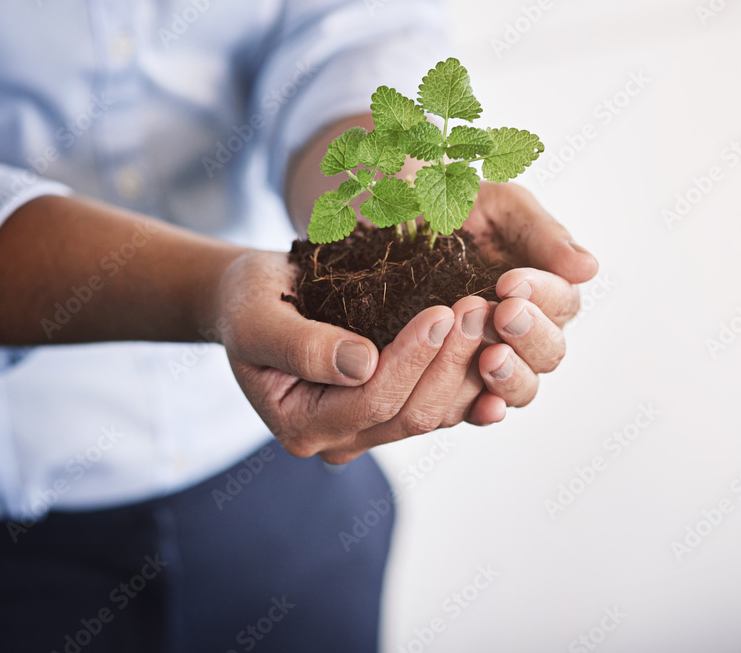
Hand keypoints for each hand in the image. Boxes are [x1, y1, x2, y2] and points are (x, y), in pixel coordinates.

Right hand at [216, 251, 496, 463]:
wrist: (256, 300)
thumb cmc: (248, 303)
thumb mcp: (256, 318)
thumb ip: (300, 347)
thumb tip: (362, 364)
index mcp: (302, 426)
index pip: (371, 401)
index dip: (410, 359)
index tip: (441, 311)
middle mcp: (339, 439)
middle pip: (413, 414)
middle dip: (449, 361)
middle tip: (477, 308)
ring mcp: (370, 429)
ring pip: (437, 413)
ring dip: (467, 366)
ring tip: (488, 314)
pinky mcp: (394, 409)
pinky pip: (444, 404)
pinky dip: (469, 374)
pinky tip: (492, 341)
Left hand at [461, 182, 598, 412]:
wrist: (393, 221)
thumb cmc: (451, 211)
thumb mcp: (498, 207)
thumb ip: (542, 234)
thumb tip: (589, 267)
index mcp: (542, 292)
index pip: (562, 304)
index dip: (543, 296)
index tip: (510, 282)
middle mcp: (523, 333)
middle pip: (549, 352)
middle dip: (530, 335)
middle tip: (503, 315)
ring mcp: (490, 361)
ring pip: (522, 387)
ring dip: (512, 376)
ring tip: (491, 359)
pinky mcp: (454, 384)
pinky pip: (476, 409)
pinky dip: (485, 411)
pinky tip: (485, 406)